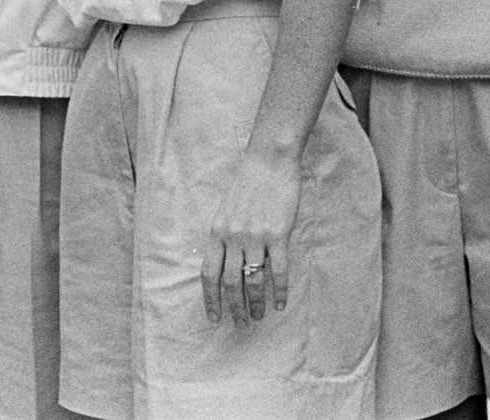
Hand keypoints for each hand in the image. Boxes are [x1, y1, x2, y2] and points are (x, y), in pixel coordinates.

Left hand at [200, 151, 299, 326]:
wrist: (268, 163)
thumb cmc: (248, 187)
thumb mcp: (227, 211)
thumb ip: (225, 237)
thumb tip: (227, 265)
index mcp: (216, 232)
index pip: (208, 273)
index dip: (210, 298)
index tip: (213, 318)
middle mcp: (232, 237)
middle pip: (229, 282)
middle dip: (233, 307)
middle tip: (240, 325)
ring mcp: (254, 236)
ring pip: (253, 280)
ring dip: (255, 303)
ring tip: (258, 318)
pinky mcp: (277, 234)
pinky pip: (278, 270)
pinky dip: (279, 291)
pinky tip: (281, 304)